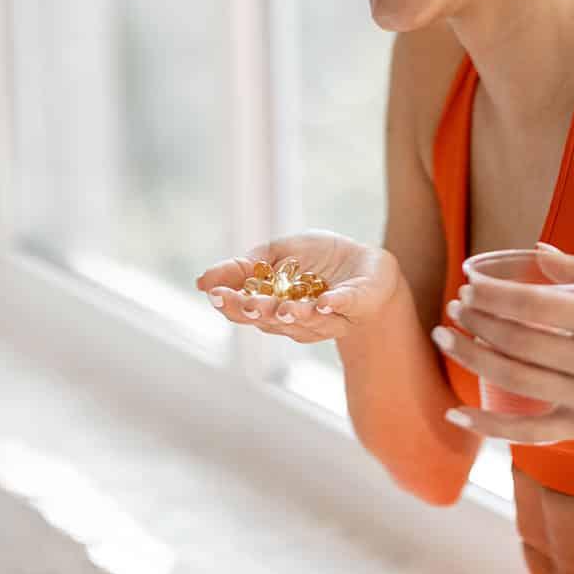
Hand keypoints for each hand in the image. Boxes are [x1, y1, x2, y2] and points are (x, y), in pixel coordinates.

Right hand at [196, 230, 399, 344]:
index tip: (213, 292)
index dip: (230, 303)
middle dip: (257, 311)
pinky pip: (343, 307)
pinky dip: (333, 305)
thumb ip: (247, 264)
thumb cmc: (321, 258)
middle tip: (244, 303)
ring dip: (292, 314)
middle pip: (271, 320)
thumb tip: (204, 280)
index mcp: (274, 305)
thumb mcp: (280, 251)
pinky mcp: (355, 306)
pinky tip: (323, 303)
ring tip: (281, 308)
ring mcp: (326, 317)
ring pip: (305, 321)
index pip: (246, 308)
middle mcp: (296, 318)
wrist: (369, 265)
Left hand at [434, 241, 573, 445]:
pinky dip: (487, 427)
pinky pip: (528, 432)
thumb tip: (534, 251)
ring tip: (447, 338)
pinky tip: (454, 414)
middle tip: (453, 308)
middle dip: (476, 322)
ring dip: (473, 357)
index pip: (534, 305)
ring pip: (514, 380)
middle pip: (517, 342)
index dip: (494, 296)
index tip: (469, 287)